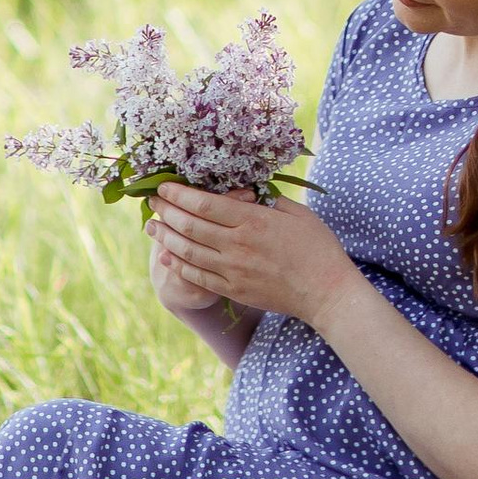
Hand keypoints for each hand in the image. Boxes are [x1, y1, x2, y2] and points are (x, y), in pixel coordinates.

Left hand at [148, 183, 357, 329]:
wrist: (326, 292)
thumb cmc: (317, 247)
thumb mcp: (296, 212)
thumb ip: (267, 199)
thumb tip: (245, 189)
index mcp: (252, 221)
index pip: (205, 204)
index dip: (180, 194)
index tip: (164, 185)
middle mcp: (237, 245)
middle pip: (191, 226)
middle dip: (167, 211)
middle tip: (151, 201)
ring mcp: (233, 270)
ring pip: (189, 251)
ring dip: (166, 237)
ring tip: (152, 226)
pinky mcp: (234, 290)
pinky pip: (198, 277)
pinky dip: (179, 265)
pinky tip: (167, 256)